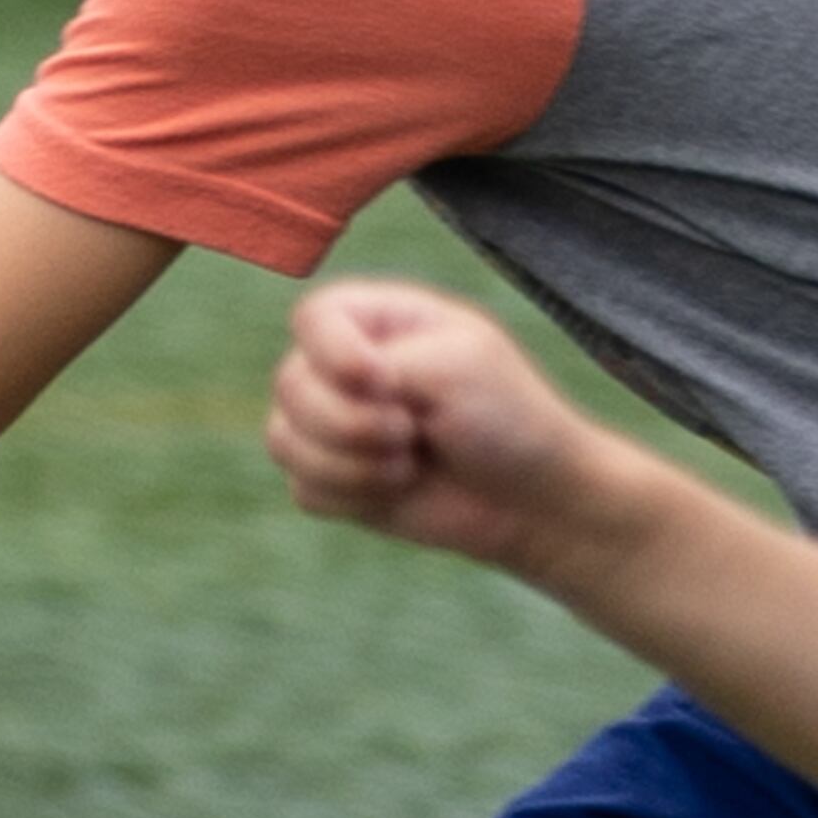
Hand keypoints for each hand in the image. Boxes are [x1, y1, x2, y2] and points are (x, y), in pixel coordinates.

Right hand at [267, 280, 655, 578]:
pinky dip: (351, 498)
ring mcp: (334, 424)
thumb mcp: (453, 366)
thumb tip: (316, 393)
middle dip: (351, 423)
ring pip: (284, 440)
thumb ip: (377, 363)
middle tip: (414, 433)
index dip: (333, 354)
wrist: (533, 499)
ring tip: (410, 463)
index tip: (382, 381)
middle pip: (290, 384)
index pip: (312, 318)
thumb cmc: (506, 417)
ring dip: (350, 465)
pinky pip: (303, 489)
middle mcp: (345, 367)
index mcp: (376, 319)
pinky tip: (399, 491)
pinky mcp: (334, 480)